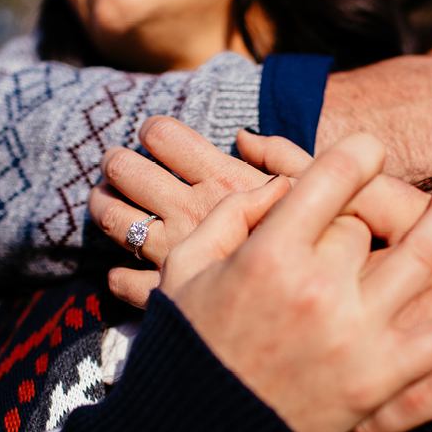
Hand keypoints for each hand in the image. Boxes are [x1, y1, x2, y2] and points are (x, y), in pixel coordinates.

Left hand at [89, 116, 314, 306]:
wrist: (317, 301)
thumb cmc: (328, 239)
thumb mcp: (315, 187)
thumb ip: (282, 155)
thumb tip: (244, 136)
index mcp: (221, 179)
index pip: (162, 135)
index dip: (153, 130)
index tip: (154, 136)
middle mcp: (189, 211)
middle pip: (125, 171)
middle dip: (116, 163)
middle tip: (117, 165)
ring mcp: (173, 254)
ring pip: (114, 220)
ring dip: (103, 205)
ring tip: (105, 202)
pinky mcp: (169, 295)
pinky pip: (125, 282)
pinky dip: (120, 275)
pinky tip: (125, 269)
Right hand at [160, 133, 431, 431]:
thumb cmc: (185, 348)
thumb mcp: (185, 266)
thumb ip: (233, 211)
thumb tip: (285, 181)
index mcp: (270, 254)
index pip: (337, 175)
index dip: (360, 153)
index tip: (367, 152)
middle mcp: (320, 289)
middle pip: (367, 223)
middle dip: (361, 217)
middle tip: (355, 224)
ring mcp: (357, 337)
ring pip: (422, 256)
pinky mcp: (381, 379)